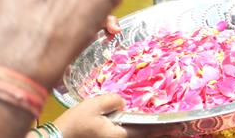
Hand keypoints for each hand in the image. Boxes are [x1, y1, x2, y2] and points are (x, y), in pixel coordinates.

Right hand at [52, 95, 176, 137]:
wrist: (56, 137)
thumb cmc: (74, 123)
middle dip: (157, 130)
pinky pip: (124, 134)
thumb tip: (123, 102)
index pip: (148, 131)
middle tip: (172, 123)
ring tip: (159, 123)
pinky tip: (134, 122)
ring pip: (133, 135)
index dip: (163, 127)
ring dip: (145, 130)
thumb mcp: (95, 105)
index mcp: (119, 135)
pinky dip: (133, 129)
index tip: (178, 124)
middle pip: (142, 136)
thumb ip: (113, 100)